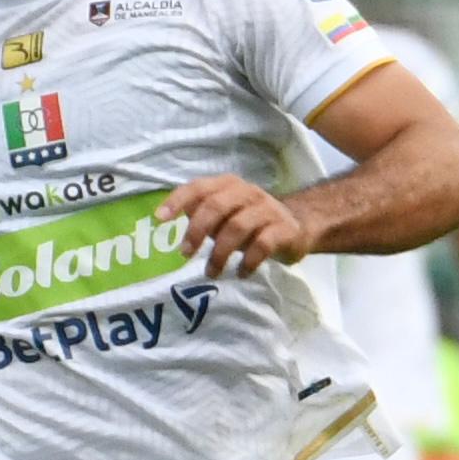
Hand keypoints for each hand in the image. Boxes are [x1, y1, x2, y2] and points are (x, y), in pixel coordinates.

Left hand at [162, 174, 312, 278]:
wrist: (297, 226)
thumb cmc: (249, 221)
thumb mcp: (223, 215)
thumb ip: (199, 213)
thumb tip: (165, 219)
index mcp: (228, 185)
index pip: (198, 187)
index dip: (178, 200)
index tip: (160, 219)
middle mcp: (248, 193)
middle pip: (217, 206)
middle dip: (197, 230)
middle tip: (184, 254)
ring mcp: (268, 210)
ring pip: (238, 227)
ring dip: (220, 253)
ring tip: (211, 273)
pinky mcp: (284, 230)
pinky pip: (263, 245)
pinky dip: (248, 261)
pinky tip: (241, 274)